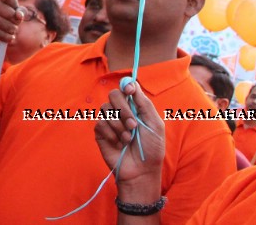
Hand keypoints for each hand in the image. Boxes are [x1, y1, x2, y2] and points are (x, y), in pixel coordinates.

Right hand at [0, 0, 22, 46]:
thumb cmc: (7, 17)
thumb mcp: (16, 11)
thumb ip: (21, 11)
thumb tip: (19, 15)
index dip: (15, 5)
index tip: (16, 10)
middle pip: (9, 13)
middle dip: (16, 21)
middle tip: (16, 23)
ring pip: (4, 24)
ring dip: (12, 29)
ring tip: (13, 30)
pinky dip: (6, 37)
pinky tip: (9, 37)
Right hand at [95, 81, 164, 195]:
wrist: (141, 171)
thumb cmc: (151, 149)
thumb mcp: (155, 125)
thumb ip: (145, 104)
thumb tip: (133, 84)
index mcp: (135, 108)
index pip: (126, 89)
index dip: (126, 86)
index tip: (130, 91)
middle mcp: (121, 112)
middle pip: (113, 95)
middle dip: (123, 109)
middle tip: (133, 124)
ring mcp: (110, 121)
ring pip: (106, 109)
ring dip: (119, 125)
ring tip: (128, 139)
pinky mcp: (100, 132)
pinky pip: (100, 123)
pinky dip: (111, 134)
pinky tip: (118, 144)